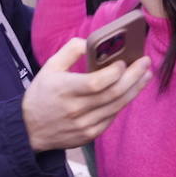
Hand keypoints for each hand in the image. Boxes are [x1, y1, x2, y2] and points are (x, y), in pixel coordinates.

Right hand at [22, 37, 150, 152]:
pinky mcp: (89, 134)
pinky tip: (130, 91)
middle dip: (134, 77)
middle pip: (113, 94)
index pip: (95, 83)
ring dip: (134, 90)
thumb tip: (90, 42)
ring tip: (145, 75)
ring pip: (117, 106)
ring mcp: (84, 125)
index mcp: (64, 90)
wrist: (29, 129)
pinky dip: (122, 103)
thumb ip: (69, 51)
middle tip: (145, 63)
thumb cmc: (41, 94)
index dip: (114, 72)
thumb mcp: (49, 67)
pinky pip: (112, 117)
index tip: (125, 61)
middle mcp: (76, 110)